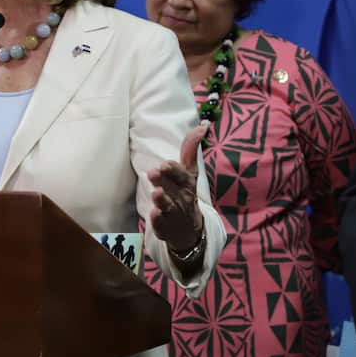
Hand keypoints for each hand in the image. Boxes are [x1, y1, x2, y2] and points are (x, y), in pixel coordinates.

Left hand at [148, 122, 207, 254]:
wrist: (189, 229)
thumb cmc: (185, 194)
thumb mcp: (189, 173)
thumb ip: (190, 150)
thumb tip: (202, 126)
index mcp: (187, 184)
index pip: (182, 175)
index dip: (174, 170)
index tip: (165, 164)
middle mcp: (182, 198)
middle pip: (173, 189)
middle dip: (164, 181)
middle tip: (154, 172)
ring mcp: (175, 214)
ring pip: (168, 207)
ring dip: (162, 200)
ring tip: (155, 193)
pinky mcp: (166, 228)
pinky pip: (162, 225)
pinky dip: (158, 220)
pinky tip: (153, 215)